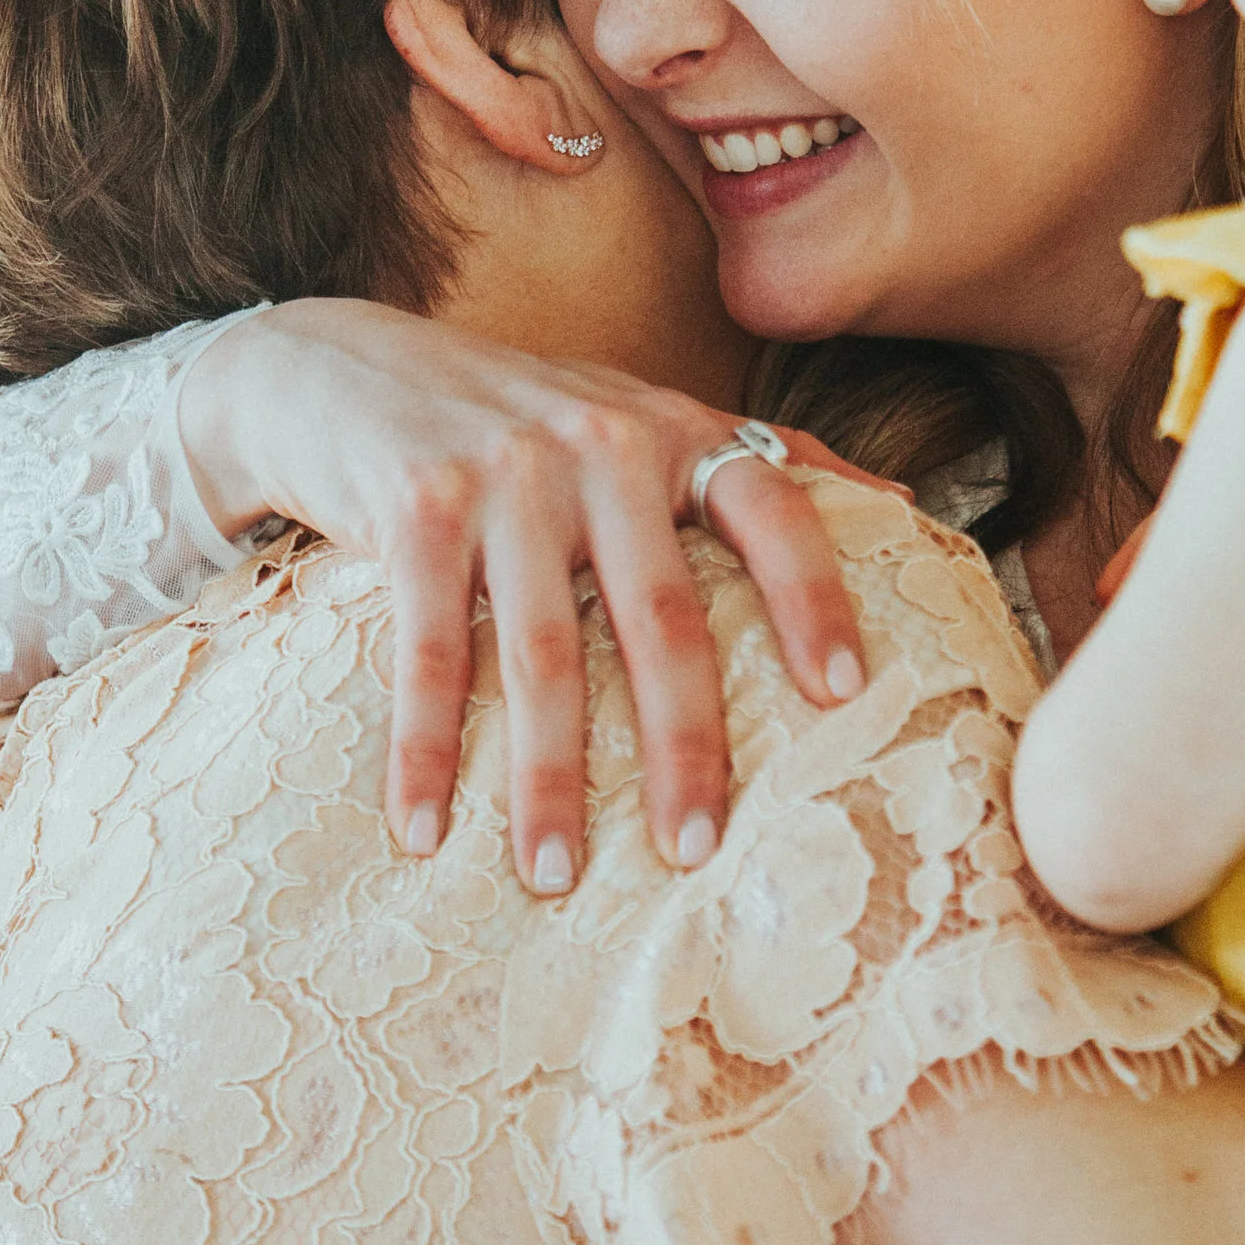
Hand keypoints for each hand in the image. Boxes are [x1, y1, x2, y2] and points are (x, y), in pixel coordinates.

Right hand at [179, 301, 879, 887]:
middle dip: (682, 745)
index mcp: (673, 431)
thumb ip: (764, 455)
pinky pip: (431, 649)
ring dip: (547, 779)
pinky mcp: (415, 504)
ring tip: (551, 877)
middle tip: (695, 852)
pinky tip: (422, 828)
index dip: (816, 597)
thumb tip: (905, 507)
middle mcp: (602, 443)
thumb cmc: (516, 417)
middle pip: (663, 616)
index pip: (773, 511)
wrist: (340, 367)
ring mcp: (507, 472)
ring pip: (545, 653)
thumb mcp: (640, 413)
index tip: (846, 694)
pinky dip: (425, 748)